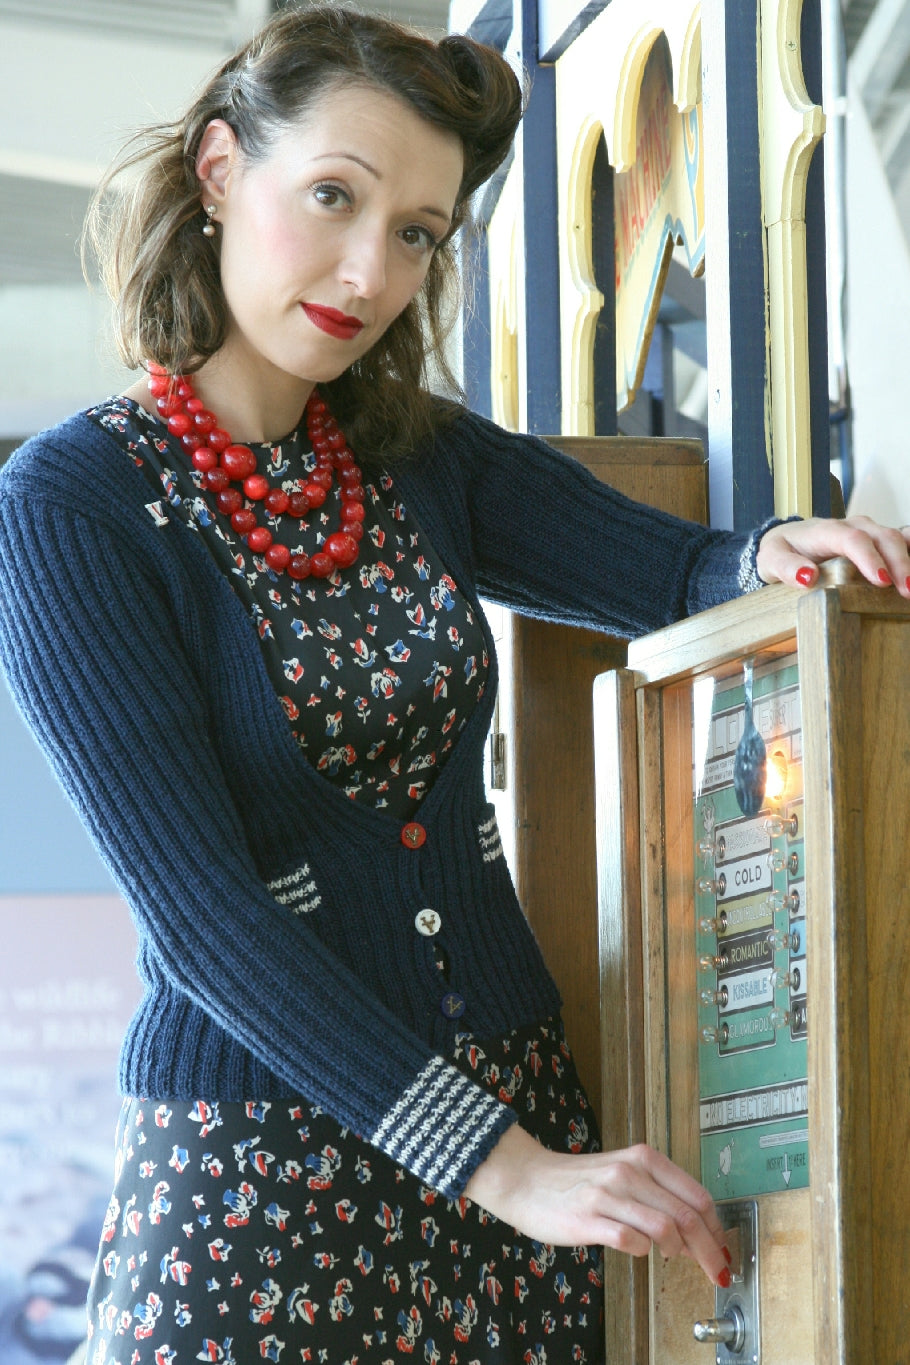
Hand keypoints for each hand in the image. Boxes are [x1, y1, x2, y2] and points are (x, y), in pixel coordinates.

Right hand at [463, 1125, 729, 1285]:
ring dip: (680, 1253)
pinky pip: (630, 1240)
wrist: (526, 1179)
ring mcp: (608, 1194)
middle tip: (718, 1271)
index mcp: (643, 1158)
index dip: (717, 1228)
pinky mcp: (588, 1218)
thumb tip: (695, 1238)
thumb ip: (657, 1200)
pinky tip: (638, 1250)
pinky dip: (643, 1251)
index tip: (724, 1250)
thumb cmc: (576, 1182)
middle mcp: (629, 1171)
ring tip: (675, 1261)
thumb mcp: (622, 1177)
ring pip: (665, 1227)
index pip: (697, 1195)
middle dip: (711, 1250)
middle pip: (687, 1216)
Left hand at [756, 515, 909, 595]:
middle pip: (882, 537)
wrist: (787, 540)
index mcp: (826, 530)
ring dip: (908, 560)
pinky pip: (900, 539)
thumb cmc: (782, 550)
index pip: (852, 539)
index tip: (881, 581)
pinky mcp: (875, 541)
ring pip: (895, 538)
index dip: (869, 558)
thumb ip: (786, 567)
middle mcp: (852, 526)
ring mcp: (868, 531)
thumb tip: (807, 577)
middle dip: (898, 562)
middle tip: (907, 591)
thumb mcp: (771, 559)